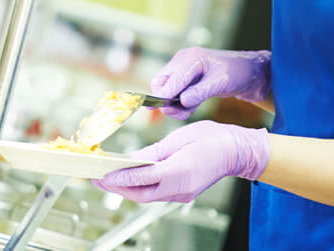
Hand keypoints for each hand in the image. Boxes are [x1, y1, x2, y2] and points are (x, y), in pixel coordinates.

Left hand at [93, 120, 269, 202]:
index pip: (142, 177)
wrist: (236, 151)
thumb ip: (155, 151)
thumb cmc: (212, 139)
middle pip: (141, 194)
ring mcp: (183, 194)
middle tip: (97, 180)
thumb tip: (133, 158)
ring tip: (109, 181)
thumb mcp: (180, 137)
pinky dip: (142, 188)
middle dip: (117, 188)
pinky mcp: (184, 194)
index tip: (103, 175)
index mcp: (179, 171)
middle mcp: (180, 188)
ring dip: (127, 190)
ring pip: (148, 197)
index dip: (120, 177)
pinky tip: (133, 180)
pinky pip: (157, 194)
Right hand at [151, 47, 270, 119]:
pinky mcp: (187, 78)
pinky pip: (174, 92)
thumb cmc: (238, 73)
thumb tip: (181, 101)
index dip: (167, 97)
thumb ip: (201, 92)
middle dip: (167, 100)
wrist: (249, 73)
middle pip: (160, 83)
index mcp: (192, 57)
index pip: (170, 80)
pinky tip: (191, 107)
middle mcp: (183, 60)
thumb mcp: (221, 83)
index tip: (172, 111)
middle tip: (181, 113)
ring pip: (165, 89)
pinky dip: (179, 103)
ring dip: (173, 104)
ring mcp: (184, 69)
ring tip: (188, 112)